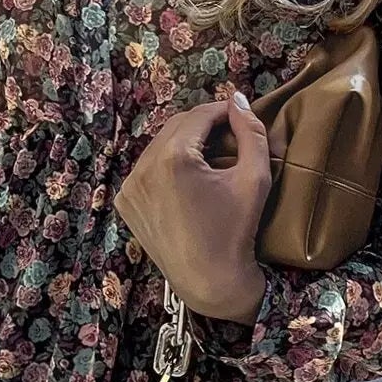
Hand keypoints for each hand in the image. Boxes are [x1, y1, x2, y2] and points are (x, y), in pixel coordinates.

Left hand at [113, 92, 275, 322]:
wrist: (209, 281)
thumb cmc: (236, 231)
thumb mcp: (254, 178)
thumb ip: (251, 132)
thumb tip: (238, 100)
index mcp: (173, 159)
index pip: (198, 116)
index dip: (222, 110)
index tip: (239, 115)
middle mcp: (143, 168)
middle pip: (176, 127)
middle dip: (202, 125)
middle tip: (228, 131)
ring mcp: (130, 186)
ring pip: (159, 147)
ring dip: (184, 143)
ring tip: (210, 153)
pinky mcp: (126, 202)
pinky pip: (147, 170)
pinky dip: (166, 165)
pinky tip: (188, 177)